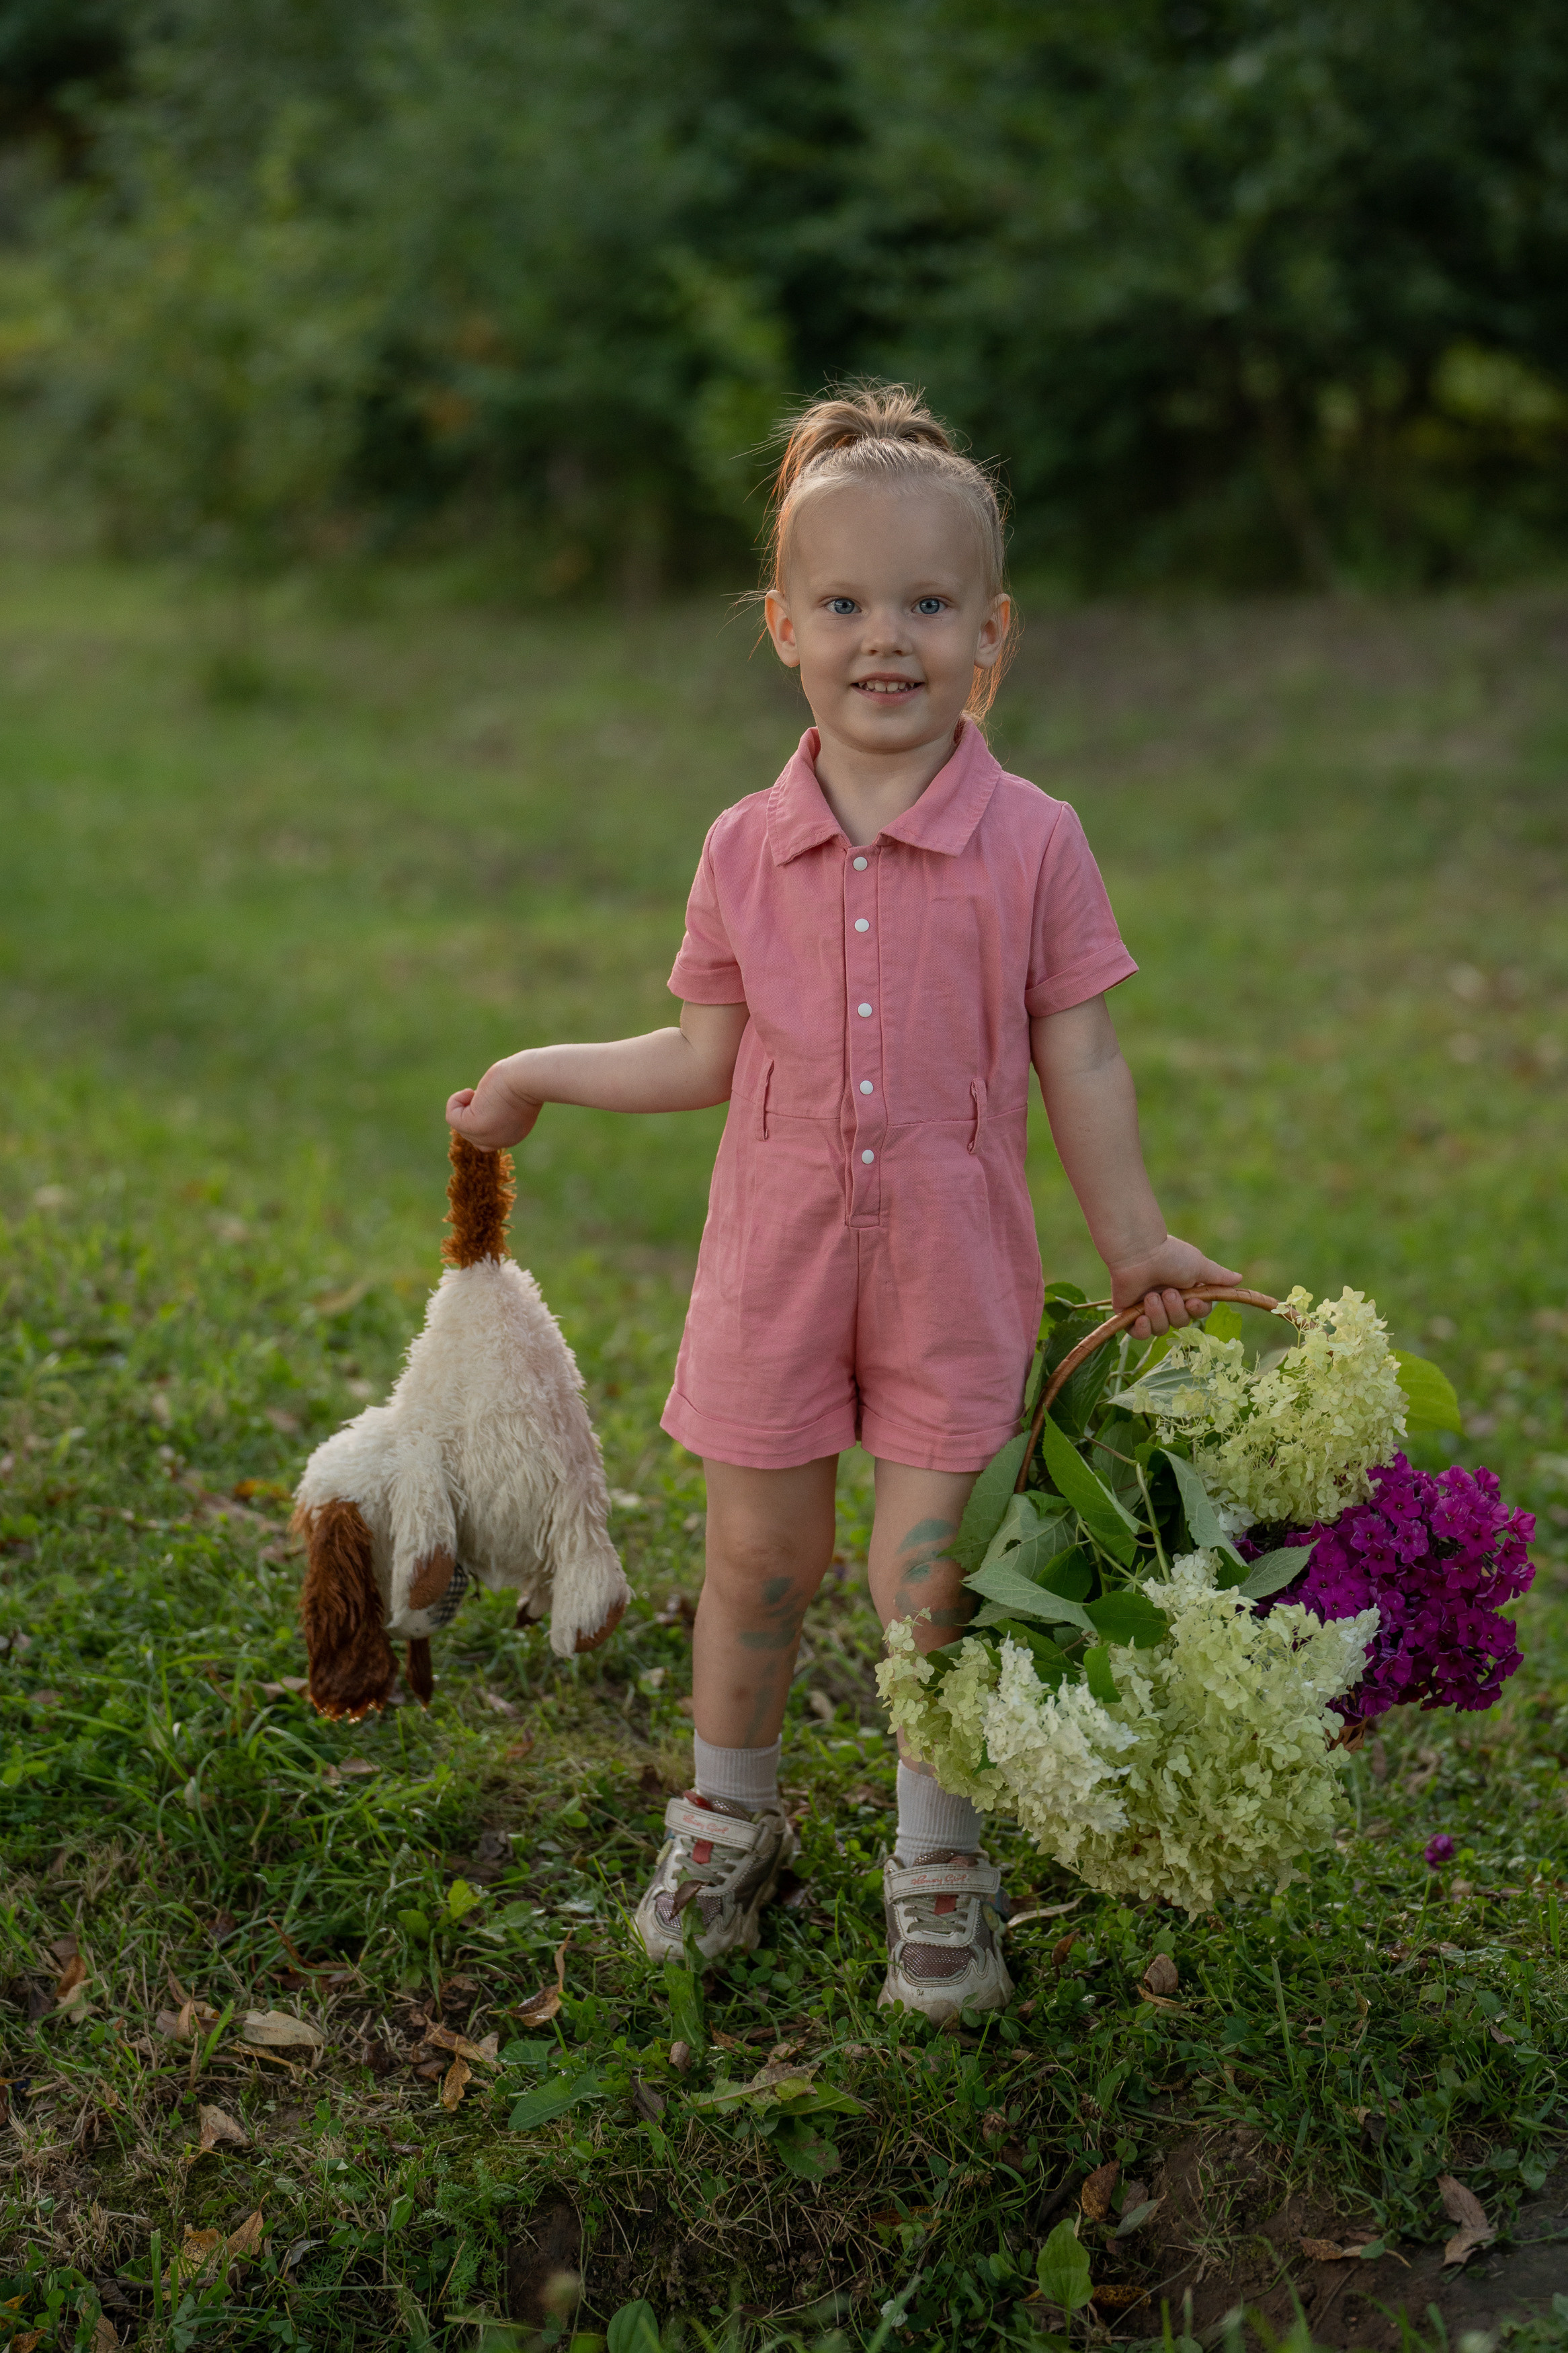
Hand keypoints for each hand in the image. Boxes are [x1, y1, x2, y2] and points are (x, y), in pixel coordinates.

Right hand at [445, 1059, 542, 1151]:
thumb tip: (479, 1104)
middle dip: (472, 1110)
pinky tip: (470, 1092)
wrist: (528, 1077)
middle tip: (487, 1093)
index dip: (482, 1115)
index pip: (487, 1137)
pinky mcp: (475, 1126)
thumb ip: (498, 1107)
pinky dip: (455, 1102)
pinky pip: (452, 1118)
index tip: (491, 1097)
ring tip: (478, 1092)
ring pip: (460, 1126)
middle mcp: (500, 1141)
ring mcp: (486, 1136)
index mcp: (512, 1135)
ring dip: (464, 1105)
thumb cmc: (524, 1078)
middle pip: (472, 1134)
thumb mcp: (511, 1096)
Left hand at [1108, 1235, 1242, 1339]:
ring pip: (1160, 1329)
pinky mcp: (1128, 1314)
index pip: (1197, 1312)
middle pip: (1180, 1323)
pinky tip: (1141, 1316)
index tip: (1192, 1301)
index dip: (1197, 1311)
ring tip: (1150, 1296)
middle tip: (1168, 1291)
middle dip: (1175, 1310)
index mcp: (1184, 1290)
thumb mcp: (1198, 1266)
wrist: (1138, 1252)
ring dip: (1158, 1314)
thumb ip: (1218, 1277)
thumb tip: (1239, 1279)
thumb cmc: (1170, 1256)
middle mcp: (1166, 1301)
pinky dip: (1142, 1328)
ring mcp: (1146, 1308)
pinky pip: (1138, 1334)